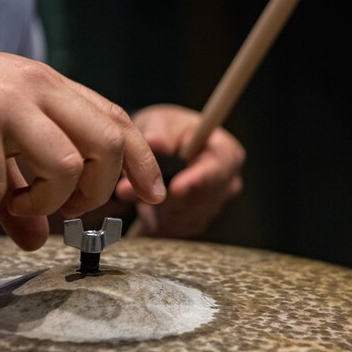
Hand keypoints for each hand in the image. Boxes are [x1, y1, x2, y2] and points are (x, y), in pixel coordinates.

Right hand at [0, 35, 165, 249]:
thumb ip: (19, 195)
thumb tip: (38, 241)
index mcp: (47, 86)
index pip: (116, 120)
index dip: (142, 161)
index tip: (151, 195)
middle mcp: (35, 88)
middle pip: (107, 145)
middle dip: (97, 194)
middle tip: (64, 212)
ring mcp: (4, 103)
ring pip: (66, 167)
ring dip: (44, 204)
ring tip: (10, 206)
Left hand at [115, 104, 244, 236]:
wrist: (158, 152)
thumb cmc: (165, 132)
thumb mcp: (159, 122)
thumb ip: (157, 132)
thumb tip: (154, 142)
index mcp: (226, 153)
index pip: (219, 171)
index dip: (197, 181)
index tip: (175, 187)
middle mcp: (226, 184)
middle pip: (198, 201)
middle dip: (163, 197)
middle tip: (126, 189)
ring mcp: (212, 207)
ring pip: (181, 218)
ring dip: (154, 208)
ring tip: (135, 190)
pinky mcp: (194, 224)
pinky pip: (171, 229)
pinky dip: (153, 218)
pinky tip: (146, 204)